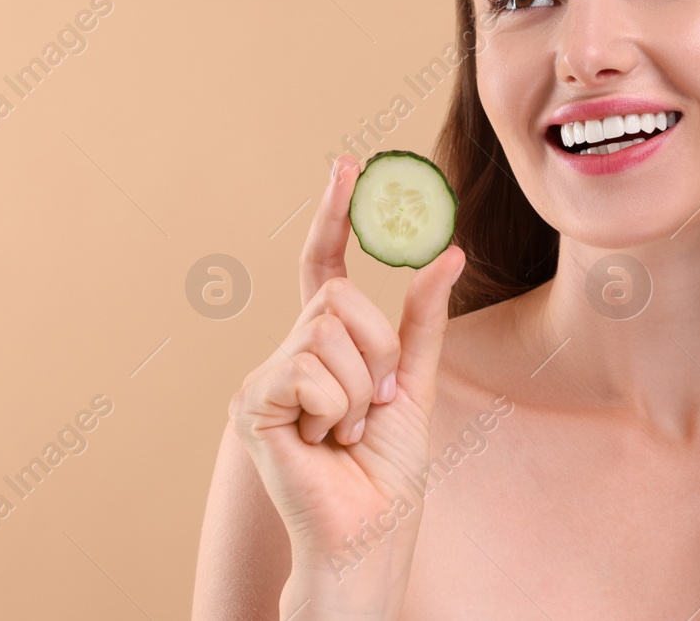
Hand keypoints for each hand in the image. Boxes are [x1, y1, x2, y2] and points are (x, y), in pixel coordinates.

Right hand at [229, 153, 466, 603]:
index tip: (346, 164)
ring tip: (348, 431)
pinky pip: (309, 369)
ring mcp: (266, 377)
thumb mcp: (418, 385)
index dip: (333, 215)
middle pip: (338, 297)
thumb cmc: (387, 473)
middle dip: (378, 348)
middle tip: (378, 403)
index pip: (322, 265)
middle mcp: (288, 352)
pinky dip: (336, 409)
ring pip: (328, 331)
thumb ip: (424, 321)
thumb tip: (448, 252)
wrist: (367, 535)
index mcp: (325, 346)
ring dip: (361, 388)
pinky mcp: (251, 402)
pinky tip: (324, 442)